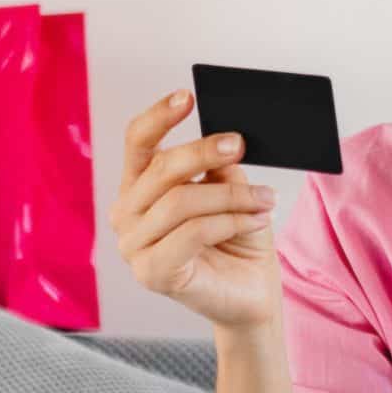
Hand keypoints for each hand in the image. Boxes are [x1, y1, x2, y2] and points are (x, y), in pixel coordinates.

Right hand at [110, 91, 281, 328]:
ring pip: (182, 201)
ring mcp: (133, 247)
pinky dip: (231, 222)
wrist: (250, 295)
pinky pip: (193, 232)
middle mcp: (126, 215)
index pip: (137, 143)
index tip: (187, 97)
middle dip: (206, 153)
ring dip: (232, 195)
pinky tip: (257, 220)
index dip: (159, 116)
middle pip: (162, 169)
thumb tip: (225, 139)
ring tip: (265, 198)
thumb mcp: (230, 192)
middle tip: (240, 145)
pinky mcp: (152, 273)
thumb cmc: (237, 242)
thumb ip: (218, 168)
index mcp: (138, 188)